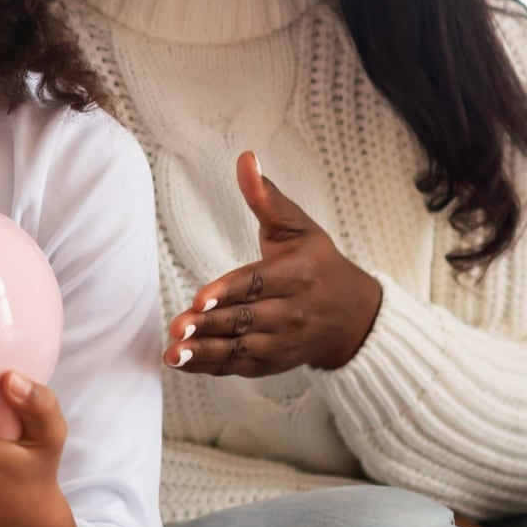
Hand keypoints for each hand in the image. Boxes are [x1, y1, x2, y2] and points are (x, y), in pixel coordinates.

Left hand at [163, 152, 383, 376]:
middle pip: (246, 320)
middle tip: (177, 328)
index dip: (227, 292)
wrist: (353, 317)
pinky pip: (240, 367)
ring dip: (206, 353)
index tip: (199, 299)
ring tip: (173, 353)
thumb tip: (245, 158)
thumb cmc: (317, 263)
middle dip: (211, 326)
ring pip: (242, 349)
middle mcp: (293, 312)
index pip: (258, 284)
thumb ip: (266, 197)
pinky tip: (182, 363)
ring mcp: (284, 342)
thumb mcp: (298, 227)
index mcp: (299, 275)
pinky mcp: (273, 363)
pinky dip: (211, 367)